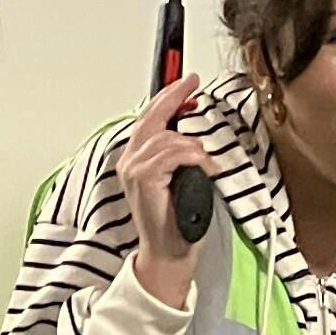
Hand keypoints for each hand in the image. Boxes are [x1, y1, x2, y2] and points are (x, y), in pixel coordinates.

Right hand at [117, 74, 216, 306]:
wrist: (170, 252)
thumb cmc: (178, 221)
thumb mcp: (182, 179)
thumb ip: (181, 154)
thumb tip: (196, 130)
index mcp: (136, 160)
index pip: (149, 119)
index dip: (167, 98)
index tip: (186, 82)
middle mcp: (130, 162)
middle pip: (152, 118)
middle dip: (174, 97)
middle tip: (192, 85)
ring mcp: (134, 170)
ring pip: (168, 138)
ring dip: (194, 148)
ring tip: (206, 165)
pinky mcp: (143, 179)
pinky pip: (173, 154)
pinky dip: (195, 158)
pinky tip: (205, 170)